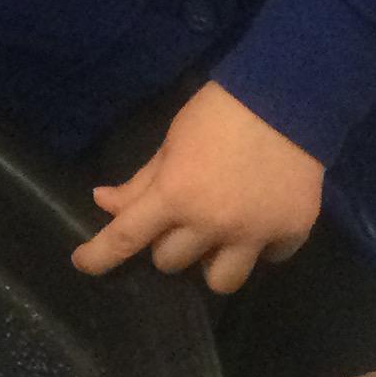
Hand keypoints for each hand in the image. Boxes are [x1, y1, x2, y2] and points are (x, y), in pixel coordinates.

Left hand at [72, 83, 323, 296]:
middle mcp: (212, 223)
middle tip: (185, 217)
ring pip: (219, 282)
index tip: (83, 264)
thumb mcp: (171, 141)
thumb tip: (104, 204)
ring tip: (221, 238)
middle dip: (170, 242)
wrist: (290, 95)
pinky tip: (263, 222)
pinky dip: (262, 246)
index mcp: (175, 195)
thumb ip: (141, 181)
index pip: (124, 238)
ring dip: (212, 262)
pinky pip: (269, 259)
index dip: (98, 256)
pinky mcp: (292, 230)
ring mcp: (254, 232)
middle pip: (170, 263)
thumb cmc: (220, 112)